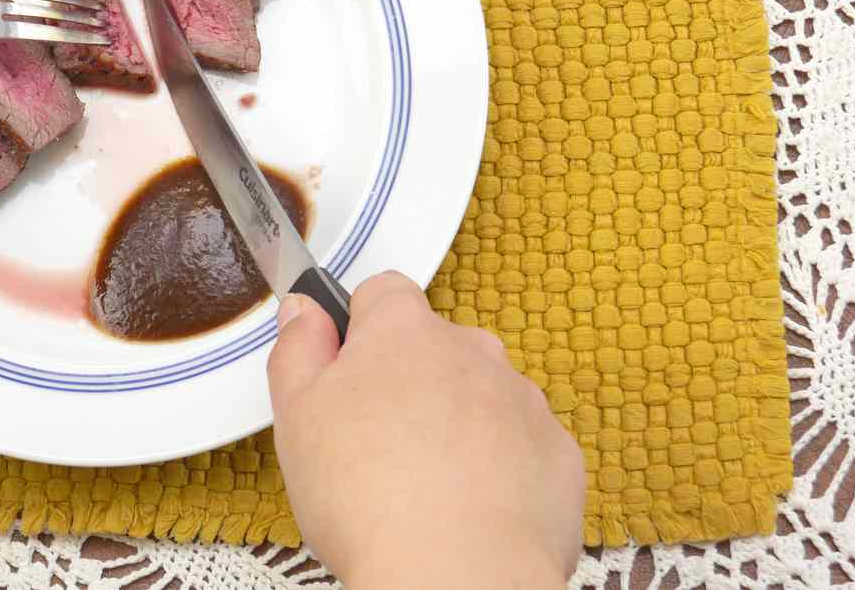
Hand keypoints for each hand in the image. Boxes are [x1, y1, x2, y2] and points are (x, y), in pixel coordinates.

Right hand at [268, 271, 584, 589]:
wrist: (455, 576)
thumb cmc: (369, 499)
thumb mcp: (296, 414)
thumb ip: (299, 348)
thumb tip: (305, 311)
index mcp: (404, 332)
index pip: (384, 293)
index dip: (361, 329)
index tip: (347, 370)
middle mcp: (472, 351)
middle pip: (435, 347)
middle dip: (410, 381)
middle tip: (377, 442)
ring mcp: (522, 400)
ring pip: (481, 395)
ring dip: (457, 423)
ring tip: (425, 485)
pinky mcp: (558, 453)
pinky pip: (523, 444)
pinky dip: (501, 467)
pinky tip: (470, 507)